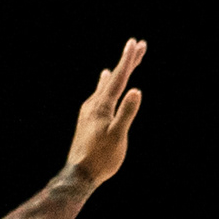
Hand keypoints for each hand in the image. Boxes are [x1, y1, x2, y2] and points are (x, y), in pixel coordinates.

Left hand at [63, 38, 146, 188]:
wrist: (80, 175)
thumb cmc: (101, 158)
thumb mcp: (118, 136)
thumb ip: (126, 113)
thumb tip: (136, 91)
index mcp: (102, 106)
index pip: (118, 78)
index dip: (128, 60)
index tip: (135, 44)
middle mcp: (93, 104)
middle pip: (113, 78)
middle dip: (127, 62)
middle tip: (138, 46)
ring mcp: (89, 111)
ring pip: (106, 86)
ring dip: (117, 74)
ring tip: (123, 62)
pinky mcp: (88, 119)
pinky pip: (100, 95)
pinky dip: (107, 86)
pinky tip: (103, 86)